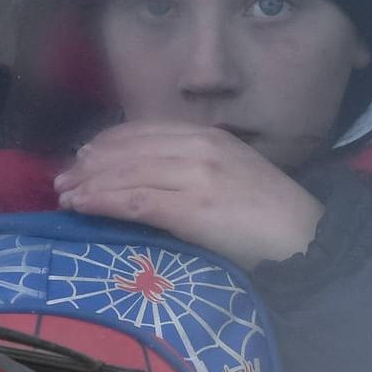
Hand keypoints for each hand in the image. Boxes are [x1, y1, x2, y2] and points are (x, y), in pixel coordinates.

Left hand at [54, 121, 323, 269]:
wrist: (308, 241)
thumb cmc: (273, 219)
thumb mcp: (234, 177)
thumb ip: (196, 170)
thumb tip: (155, 180)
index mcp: (210, 137)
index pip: (144, 131)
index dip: (109, 142)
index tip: (85, 156)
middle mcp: (199, 147)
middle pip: (128, 148)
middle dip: (90, 163)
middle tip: (63, 178)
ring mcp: (194, 175)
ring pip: (125, 172)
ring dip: (88, 182)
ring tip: (65, 194)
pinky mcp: (190, 206)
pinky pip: (133, 198)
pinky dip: (101, 200)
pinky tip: (82, 205)